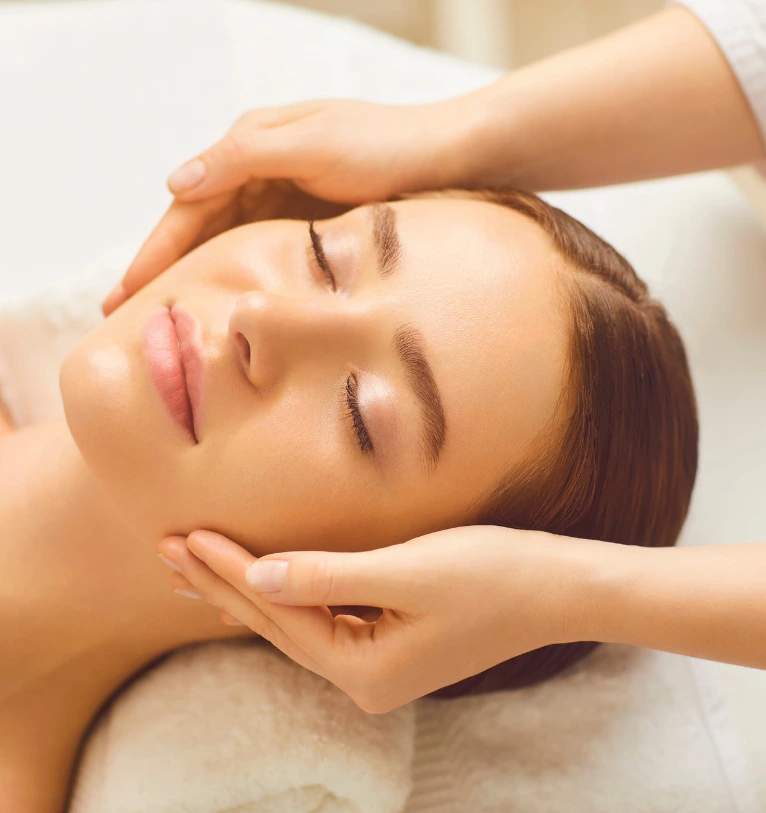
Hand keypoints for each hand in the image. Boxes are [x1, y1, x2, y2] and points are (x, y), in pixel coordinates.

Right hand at [102, 97, 474, 315]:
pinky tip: (224, 304)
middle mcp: (261, 170)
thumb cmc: (386, 146)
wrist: (452, 157)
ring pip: (226, 243)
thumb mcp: (313, 144)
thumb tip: (174, 182)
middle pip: (199, 227)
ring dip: (194, 277)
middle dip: (161, 269)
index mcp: (252, 144)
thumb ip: (244, 158)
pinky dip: (237, 276)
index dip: (154, 250)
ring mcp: (286, 197)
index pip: (188, 204)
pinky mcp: (311, 221)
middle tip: (123, 316)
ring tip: (164, 319)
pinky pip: (261, 251)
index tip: (125, 293)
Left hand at [157, 525, 602, 712]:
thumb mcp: (407, 571)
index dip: (230, 572)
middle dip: (222, 585)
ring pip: (295, 622)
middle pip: (277, 626)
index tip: (185, 535)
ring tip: (194, 567)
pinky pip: (321, 618)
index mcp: (366, 671)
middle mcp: (366, 680)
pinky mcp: (391, 644)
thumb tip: (258, 578)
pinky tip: (261, 583)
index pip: (279, 615)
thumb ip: (328, 577)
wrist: (557, 587)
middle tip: (167, 551)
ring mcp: (379, 666)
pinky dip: (286, 595)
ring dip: (247, 589)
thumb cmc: (491, 574)